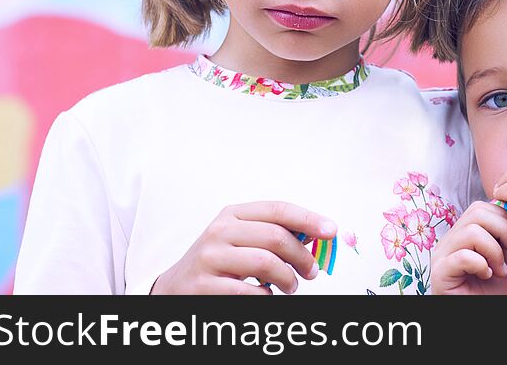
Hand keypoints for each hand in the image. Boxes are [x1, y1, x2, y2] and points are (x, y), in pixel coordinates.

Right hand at [150, 201, 336, 294]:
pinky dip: (266, 296)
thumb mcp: (241, 239)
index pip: (278, 209)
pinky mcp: (204, 285)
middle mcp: (220, 231)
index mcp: (233, 214)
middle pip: (276, 237)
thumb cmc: (218, 262)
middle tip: (312, 271)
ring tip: (291, 286)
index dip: (309, 219)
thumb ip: (273, 233)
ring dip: (288, 279)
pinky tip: (267, 296)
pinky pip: (249, 291)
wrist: (175, 287)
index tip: (331, 231)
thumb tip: (316, 234)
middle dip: (302, 257)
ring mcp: (210, 257)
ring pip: (266, 263)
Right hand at [430, 201, 506, 294]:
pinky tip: (486, 276)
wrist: (482, 311)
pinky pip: (464, 256)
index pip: (480, 208)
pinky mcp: (440, 273)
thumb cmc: (490, 289)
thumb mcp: (500, 255)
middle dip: (504, 230)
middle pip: (476, 213)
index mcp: (460, 233)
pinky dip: (482, 265)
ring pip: (471, 232)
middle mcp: (447, 240)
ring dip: (494, 251)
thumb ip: (501, 234)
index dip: (504, 219)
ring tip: (499, 270)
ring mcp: (440, 256)